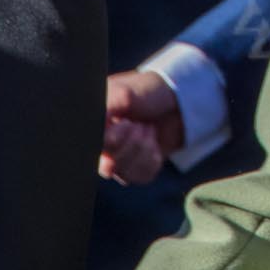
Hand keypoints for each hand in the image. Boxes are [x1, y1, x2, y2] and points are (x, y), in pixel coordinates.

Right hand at [99, 69, 184, 185]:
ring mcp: (117, 161)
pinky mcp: (135, 170)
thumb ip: (105, 111)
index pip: (95, 148)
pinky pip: (141, 176)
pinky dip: (153, 158)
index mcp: (94, 128)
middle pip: (107, 167)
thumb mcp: (123, 94)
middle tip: (139, 123)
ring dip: (144, 148)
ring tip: (148, 128)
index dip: (112, 140)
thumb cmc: (146, 92)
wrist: (176, 101)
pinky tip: (154, 142)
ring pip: (125, 174)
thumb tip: (93, 132)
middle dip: (132, 142)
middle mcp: (101, 149)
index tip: (128, 123)